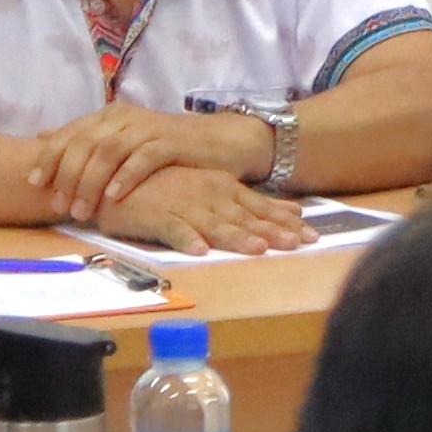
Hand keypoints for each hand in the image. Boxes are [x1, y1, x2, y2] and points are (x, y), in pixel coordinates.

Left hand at [27, 104, 200, 221]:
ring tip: (82, 209)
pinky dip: (125, 176)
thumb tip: (42, 136)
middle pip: (85, 143)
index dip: (48, 157)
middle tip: (58, 206)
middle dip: (67, 176)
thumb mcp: (120, 139)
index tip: (32, 183)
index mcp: (108, 116)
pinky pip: (143, 158)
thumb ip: (84, 138)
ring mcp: (148, 128)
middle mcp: (125, 117)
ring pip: (109, 151)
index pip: (69, 133)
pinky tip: (114, 196)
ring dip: (91, 182)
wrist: (217, 142)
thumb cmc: (165, 148)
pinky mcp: (171, 142)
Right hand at [108, 164, 313, 255]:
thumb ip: (250, 203)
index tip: (312, 237)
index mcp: (224, 190)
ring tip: (256, 249)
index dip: (286, 223)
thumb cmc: (168, 188)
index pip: (261, 208)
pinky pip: (172, 229)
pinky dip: (185, 238)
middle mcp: (210, 196)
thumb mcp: (214, 191)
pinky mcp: (156, 215)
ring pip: (214, 224)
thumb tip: (292, 210)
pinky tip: (197, 250)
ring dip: (235, 237)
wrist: (119, 180)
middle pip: (245, 218)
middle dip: (272, 232)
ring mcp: (184, 205)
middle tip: (296, 245)